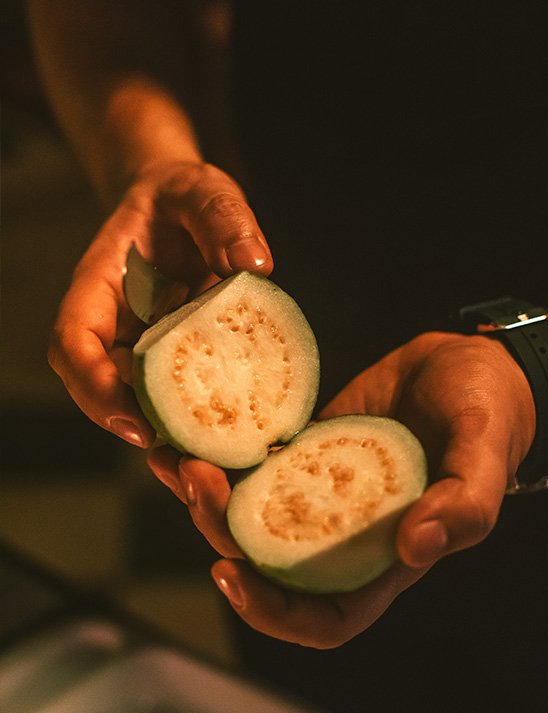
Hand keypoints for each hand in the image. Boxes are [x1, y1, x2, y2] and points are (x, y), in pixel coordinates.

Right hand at [48, 160, 272, 446]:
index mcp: (98, 286)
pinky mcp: (170, 359)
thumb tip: (255, 264)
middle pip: (100, 390)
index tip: (135, 423)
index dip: (94, 388)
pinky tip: (235, 438)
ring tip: (212, 469)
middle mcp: (112, 325)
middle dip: (136, 432)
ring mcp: (138, 346)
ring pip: (136, 403)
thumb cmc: (184, 197)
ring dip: (167, 440)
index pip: (73, 343)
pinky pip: (174, 396)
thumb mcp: (204, 190)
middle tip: (184, 468)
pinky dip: (196, 421)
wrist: (183, 208)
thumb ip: (225, 217)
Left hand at [148, 331, 535, 647]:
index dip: (270, 613)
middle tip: (195, 479)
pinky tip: (191, 425)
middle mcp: (340, 534)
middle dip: (217, 532)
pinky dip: (220, 451)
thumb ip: (464, 505)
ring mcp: (316, 489)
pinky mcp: (302, 448)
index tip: (229, 573)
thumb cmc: (489, 417)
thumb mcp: (485, 457)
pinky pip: (253, 462)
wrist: (468, 365)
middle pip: (264, 562)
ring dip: (204, 494)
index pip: (321, 618)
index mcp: (382, 559)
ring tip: (174, 454)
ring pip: (247, 513)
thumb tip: (415, 546)